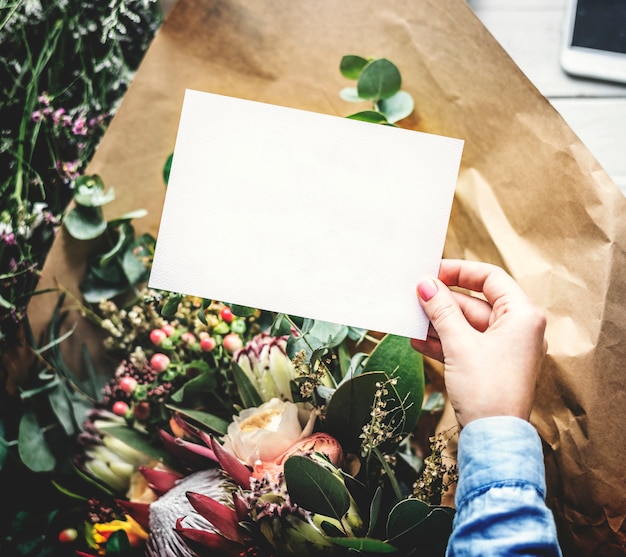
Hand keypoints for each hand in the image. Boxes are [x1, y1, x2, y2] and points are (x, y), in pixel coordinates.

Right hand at [411, 259, 546, 427]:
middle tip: (414, 298)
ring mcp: (504, 349)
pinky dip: (443, 342)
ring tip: (411, 320)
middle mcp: (518, 329)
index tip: (432, 273)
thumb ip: (441, 310)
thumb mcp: (459, 344)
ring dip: (438, 322)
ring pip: (466, 325)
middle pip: (475, 302)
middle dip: (442, 302)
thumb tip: (426, 285)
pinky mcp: (491, 366)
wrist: (493, 440)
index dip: (459, 271)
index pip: (490, 278)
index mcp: (522, 316)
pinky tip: (418, 341)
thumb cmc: (487, 390)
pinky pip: (465, 344)